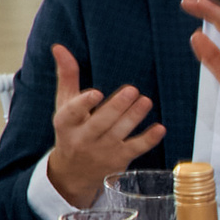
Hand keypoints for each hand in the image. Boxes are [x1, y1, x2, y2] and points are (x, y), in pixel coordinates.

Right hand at [45, 45, 165, 207]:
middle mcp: (83, 138)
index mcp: (66, 123)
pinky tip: (160, 128)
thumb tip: (59, 47)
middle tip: (132, 90)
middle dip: (117, 107)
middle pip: (101, 122)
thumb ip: (67, 76)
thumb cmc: (72, 130)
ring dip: (134, 117)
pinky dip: (149, 139)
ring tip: (146, 101)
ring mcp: (102, 150)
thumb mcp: (64, 104)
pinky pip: (136, 149)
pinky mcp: (119, 159)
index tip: (96, 93)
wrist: (73, 172)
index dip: (83, 104)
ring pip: (119, 133)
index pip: (72, 113)